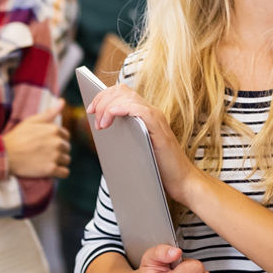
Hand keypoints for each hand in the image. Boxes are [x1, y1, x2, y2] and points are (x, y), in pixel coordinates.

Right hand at [2, 103, 70, 178]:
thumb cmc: (17, 136)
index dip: (58, 140)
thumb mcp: (31, 121)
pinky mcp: (51, 169)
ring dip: (60, 161)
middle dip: (59, 151)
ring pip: (66, 160)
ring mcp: (55, 156)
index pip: (66, 136)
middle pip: (67, 148)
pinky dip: (60, 172)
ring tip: (46, 161)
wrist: (5, 154)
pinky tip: (51, 170)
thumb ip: (49, 113)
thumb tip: (62, 101)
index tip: (47, 143)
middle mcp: (57, 142)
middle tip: (45, 153)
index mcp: (54, 129)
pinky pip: (65, 172)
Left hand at [84, 82, 196, 197]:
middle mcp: (151, 112)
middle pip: (122, 91)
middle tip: (93, 116)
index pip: (122, 92)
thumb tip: (100, 130)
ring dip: (108, 106)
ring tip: (101, 124)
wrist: (181, 181)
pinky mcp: (159, 129)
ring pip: (128, 97)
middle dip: (102, 99)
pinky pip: (140, 110)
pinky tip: (111, 115)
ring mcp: (157, 119)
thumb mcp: (135, 147)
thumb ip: (123, 135)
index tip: (91, 109)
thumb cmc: (159, 167)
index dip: (103, 96)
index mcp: (145, 114)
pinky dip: (123, 108)